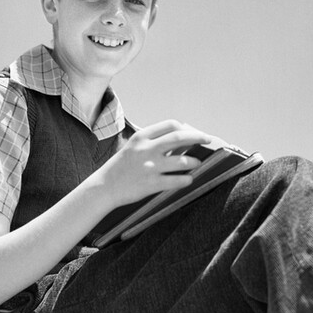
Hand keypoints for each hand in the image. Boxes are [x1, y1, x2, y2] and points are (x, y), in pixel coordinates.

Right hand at [93, 119, 214, 208]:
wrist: (103, 187)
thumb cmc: (120, 167)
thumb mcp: (133, 147)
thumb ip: (153, 141)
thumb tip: (180, 137)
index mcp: (141, 137)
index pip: (170, 125)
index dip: (187, 128)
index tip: (195, 133)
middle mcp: (146, 149)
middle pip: (179, 137)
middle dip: (198, 137)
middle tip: (208, 140)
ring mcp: (150, 167)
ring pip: (182, 161)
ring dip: (194, 161)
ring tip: (197, 163)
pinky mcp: (151, 184)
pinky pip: (177, 180)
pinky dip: (187, 179)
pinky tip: (189, 179)